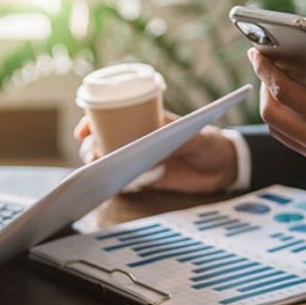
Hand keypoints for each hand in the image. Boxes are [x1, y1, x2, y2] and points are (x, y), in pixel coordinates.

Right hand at [74, 116, 237, 193]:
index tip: (81, 131)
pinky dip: (116, 185)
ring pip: (109, 161)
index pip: (111, 117)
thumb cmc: (208, 142)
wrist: (224, 167)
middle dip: (90, 147)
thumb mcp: (193, 134)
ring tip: (99, 171)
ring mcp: (139, 160)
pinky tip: (114, 186)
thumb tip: (154, 134)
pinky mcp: (146, 180)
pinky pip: (123, 183)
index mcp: (144, 122)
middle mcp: (136, 140)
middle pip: (102, 141)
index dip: (91, 122)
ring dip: (99, 166)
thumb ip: (175, 135)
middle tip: (91, 156)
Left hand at [248, 48, 305, 182]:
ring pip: (278, 130)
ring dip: (271, 103)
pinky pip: (292, 140)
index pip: (285, 93)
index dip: (267, 70)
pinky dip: (284, 119)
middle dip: (263, 86)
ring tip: (274, 80)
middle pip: (272, 113)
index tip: (256, 53)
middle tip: (262, 63)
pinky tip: (293, 103)